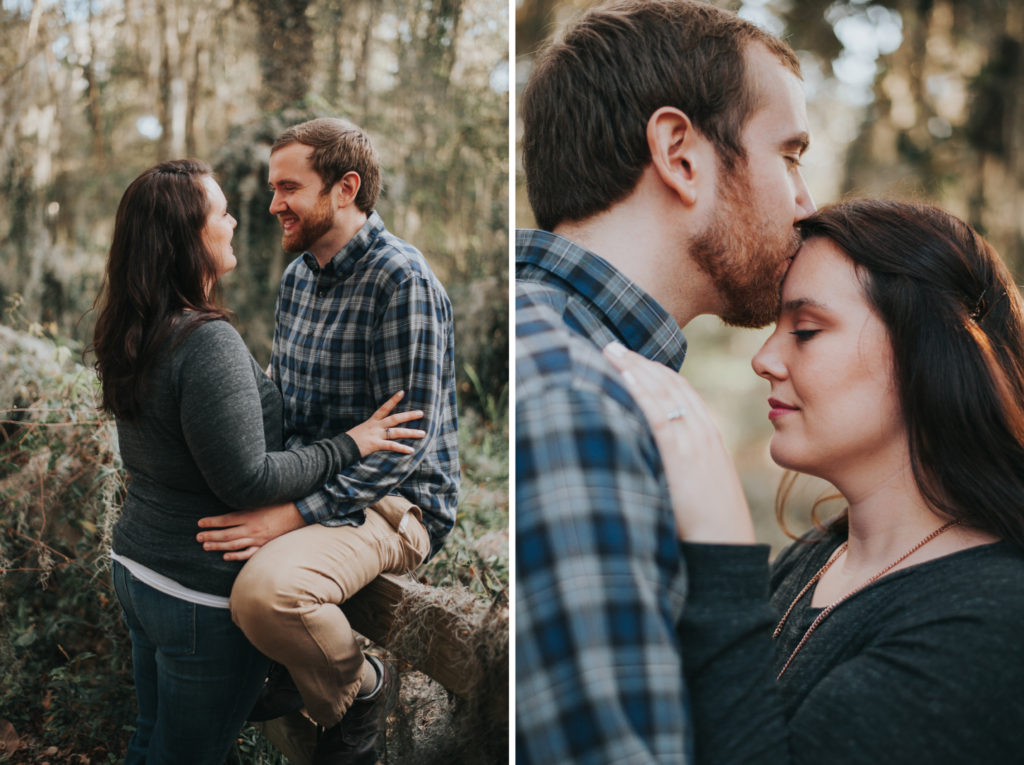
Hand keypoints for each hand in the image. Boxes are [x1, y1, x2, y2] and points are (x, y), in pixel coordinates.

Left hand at [196, 502, 304, 560]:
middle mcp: (252, 528)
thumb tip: (230, 506)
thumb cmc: (280, 504)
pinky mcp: (264, 546)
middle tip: (198, 537)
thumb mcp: (262, 500)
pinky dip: (236, 556)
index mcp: (250, 515)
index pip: (225, 520)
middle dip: (210, 535)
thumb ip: (246, 504)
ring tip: (205, 546)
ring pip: (233, 545)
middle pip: (226, 534)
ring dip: (218, 546)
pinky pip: (247, 554)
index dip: (211, 522)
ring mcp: (258, 539)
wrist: (299, 514)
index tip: (200, 523)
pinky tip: (225, 556)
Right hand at [347, 390, 426, 456]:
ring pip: (397, 432)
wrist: (340, 447)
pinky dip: (402, 448)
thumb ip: (370, 430)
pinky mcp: (375, 445)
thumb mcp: (361, 431)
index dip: (393, 400)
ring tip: (423, 433)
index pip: (384, 407)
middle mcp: (375, 426)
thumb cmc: (350, 441)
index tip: (402, 392)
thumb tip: (378, 432)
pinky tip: (411, 450)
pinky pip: (391, 446)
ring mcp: (376, 435)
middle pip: (395, 418)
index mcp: (372, 421)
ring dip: (411, 432)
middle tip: (421, 413)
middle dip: (409, 415)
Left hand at [603, 342, 755, 544]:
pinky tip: (621, 378)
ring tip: (608, 352)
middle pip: (669, 383)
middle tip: (611, 346)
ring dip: (632, 368)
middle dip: (638, 362)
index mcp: (708, 436)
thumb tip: (649, 456)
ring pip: (661, 392)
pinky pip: (657, 414)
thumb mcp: (698, 484)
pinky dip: (638, 391)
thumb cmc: (708, 525)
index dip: (654, 370)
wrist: (726, 548)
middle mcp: (702, 431)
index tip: (631, 358)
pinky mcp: (681, 454)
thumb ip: (680, 464)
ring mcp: (693, 441)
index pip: (681, 389)